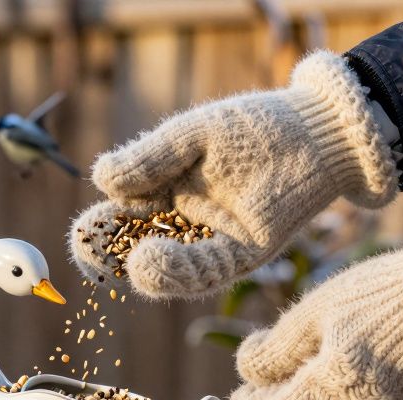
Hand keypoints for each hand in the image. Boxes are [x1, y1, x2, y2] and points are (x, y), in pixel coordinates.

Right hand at [69, 51, 396, 300]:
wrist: (320, 132)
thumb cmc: (257, 125)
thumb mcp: (196, 134)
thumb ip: (151, 157)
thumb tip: (100, 180)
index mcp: (163, 191)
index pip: (119, 219)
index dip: (96, 233)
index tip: (82, 237)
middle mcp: (183, 223)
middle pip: (136, 248)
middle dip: (112, 258)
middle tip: (93, 259)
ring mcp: (212, 241)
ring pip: (171, 267)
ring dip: (148, 270)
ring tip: (131, 263)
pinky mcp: (244, 254)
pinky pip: (208, 270)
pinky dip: (181, 271)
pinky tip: (155, 261)